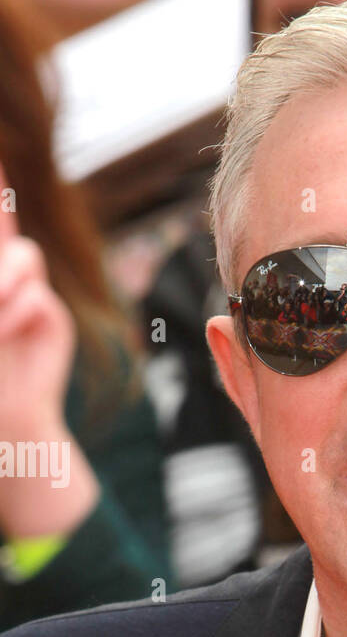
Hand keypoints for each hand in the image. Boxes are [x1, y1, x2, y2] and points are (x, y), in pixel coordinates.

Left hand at [0, 157, 75, 439]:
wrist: (5, 411)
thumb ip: (0, 283)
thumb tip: (20, 257)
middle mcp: (7, 274)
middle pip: (4, 225)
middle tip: (0, 253)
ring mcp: (31, 291)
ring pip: (21, 256)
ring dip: (0, 284)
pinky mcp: (52, 314)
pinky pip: (35, 293)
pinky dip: (16, 312)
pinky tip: (7, 335)